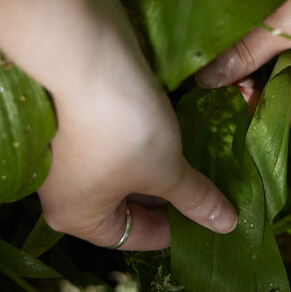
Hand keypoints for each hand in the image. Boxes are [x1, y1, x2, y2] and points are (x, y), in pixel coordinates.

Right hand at [39, 63, 237, 250]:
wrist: (85, 54)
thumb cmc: (124, 127)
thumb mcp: (168, 169)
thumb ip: (196, 200)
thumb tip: (226, 225)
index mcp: (76, 217)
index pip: (134, 237)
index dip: (176, 230)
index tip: (210, 218)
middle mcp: (64, 191)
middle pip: (125, 205)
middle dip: (169, 197)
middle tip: (211, 189)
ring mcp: (65, 154)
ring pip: (122, 172)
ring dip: (159, 168)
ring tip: (199, 161)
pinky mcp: (75, 120)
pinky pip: (115, 145)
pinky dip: (144, 144)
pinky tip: (174, 135)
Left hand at [197, 0, 290, 125]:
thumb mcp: (284, 22)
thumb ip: (244, 55)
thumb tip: (205, 82)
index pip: (275, 113)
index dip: (240, 99)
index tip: (209, 78)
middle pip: (279, 92)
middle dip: (247, 73)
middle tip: (211, 53)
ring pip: (283, 67)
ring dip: (258, 51)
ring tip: (232, 32)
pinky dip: (275, 35)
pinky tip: (258, 18)